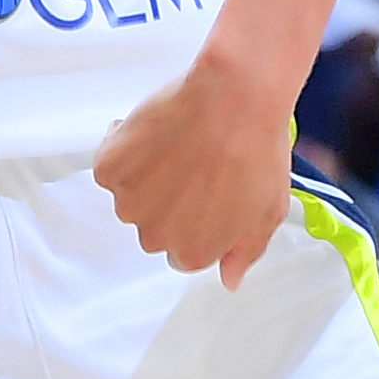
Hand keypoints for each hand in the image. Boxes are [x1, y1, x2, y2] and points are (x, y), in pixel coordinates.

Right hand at [97, 57, 298, 283]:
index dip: (197, 221)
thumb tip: (229, 280)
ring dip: (147, 178)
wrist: (232, 98)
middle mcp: (156, 236)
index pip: (184, 251)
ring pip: (132, 197)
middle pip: (155, 227)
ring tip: (178, 146)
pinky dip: (124, 150)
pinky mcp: (110, 168)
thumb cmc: (256, 150)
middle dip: (171, 202)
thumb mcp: (267, 211)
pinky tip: (156, 132)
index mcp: (193, 251)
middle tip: (196, 166)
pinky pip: (112, 166)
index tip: (207, 194)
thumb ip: (245, 252)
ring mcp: (129, 202)